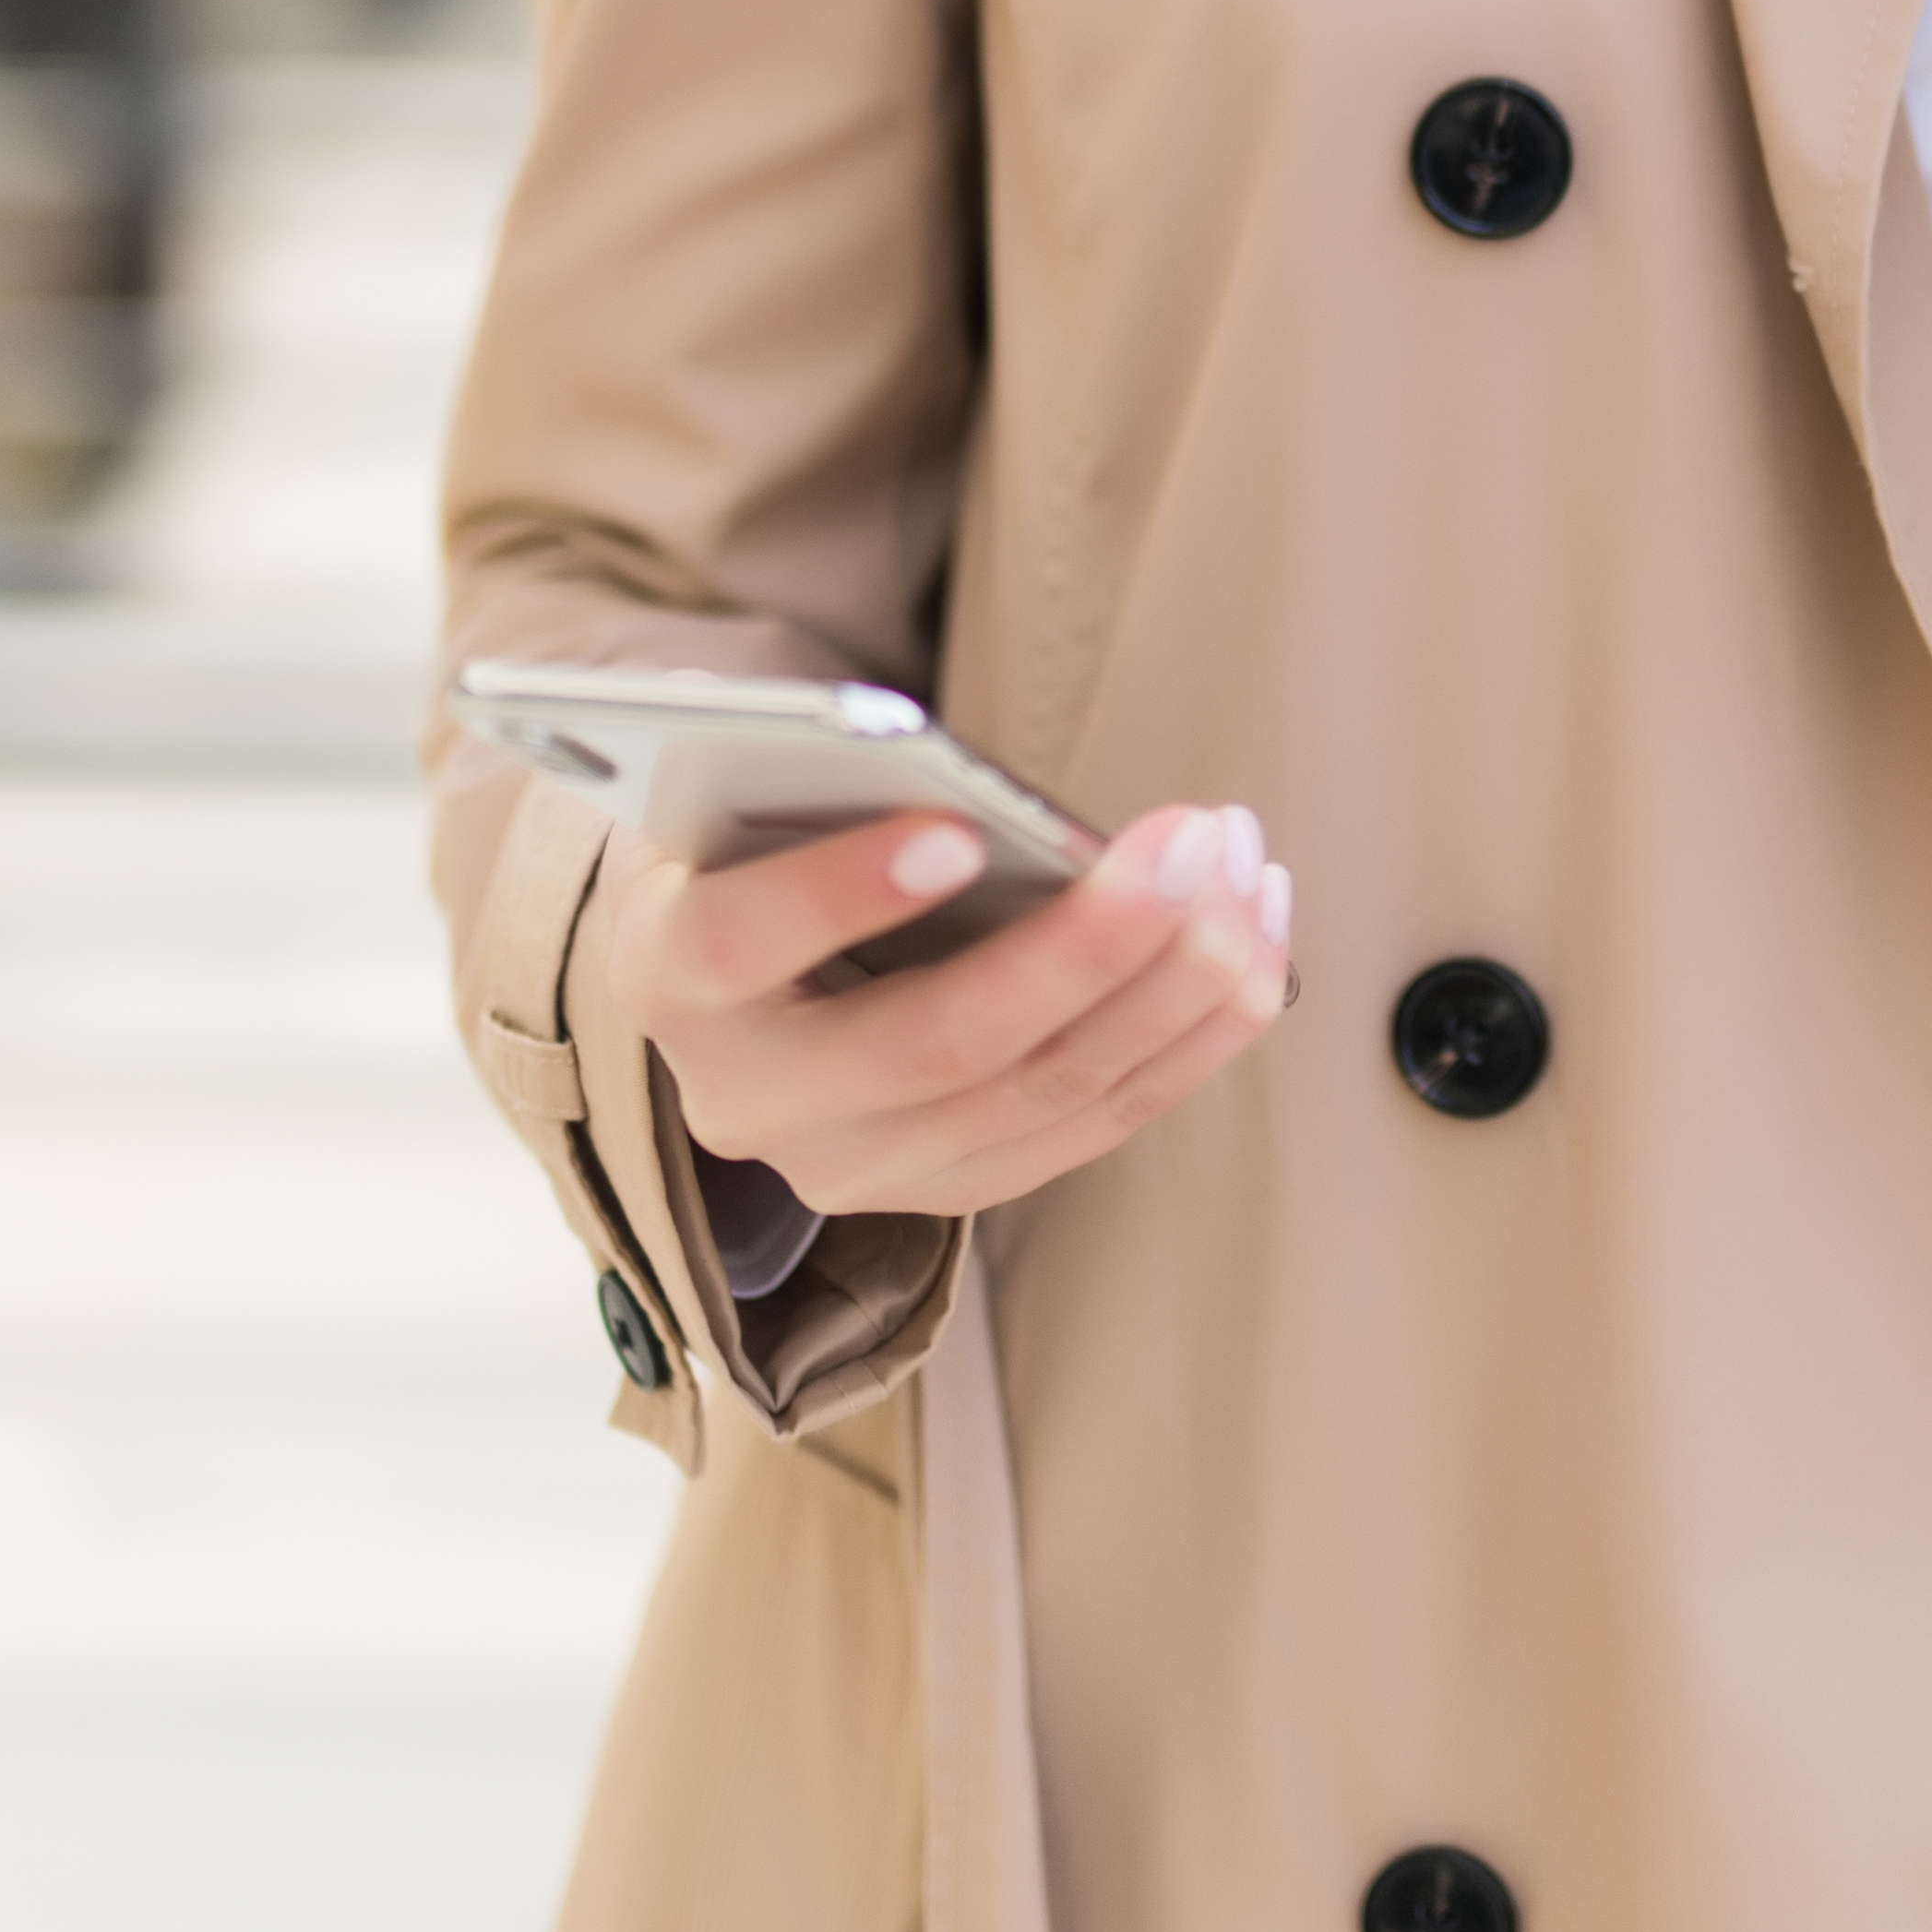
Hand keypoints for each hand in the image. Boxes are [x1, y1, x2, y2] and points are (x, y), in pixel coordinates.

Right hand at [590, 794, 1291, 1227]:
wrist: (736, 984)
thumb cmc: (754, 845)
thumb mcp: (743, 797)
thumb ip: (805, 769)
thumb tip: (898, 741)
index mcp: (673, 976)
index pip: (743, 942)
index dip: (845, 891)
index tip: (955, 831)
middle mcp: (754, 1100)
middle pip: (940, 1042)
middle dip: (1089, 941)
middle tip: (1195, 840)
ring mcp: (856, 1167)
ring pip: (1044, 1093)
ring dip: (1173, 982)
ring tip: (1247, 870)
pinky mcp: (949, 1190)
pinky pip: (1096, 1125)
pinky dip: (1192, 1037)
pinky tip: (1257, 944)